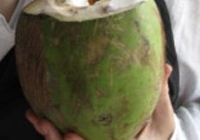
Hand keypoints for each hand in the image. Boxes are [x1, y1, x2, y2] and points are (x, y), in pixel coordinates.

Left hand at [26, 64, 173, 139]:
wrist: (152, 137)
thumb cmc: (157, 127)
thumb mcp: (162, 113)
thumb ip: (160, 92)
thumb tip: (165, 66)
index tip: (70, 135)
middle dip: (55, 138)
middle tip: (42, 123)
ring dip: (47, 132)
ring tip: (33, 116)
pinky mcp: (82, 134)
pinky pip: (60, 135)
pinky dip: (47, 127)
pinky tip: (35, 114)